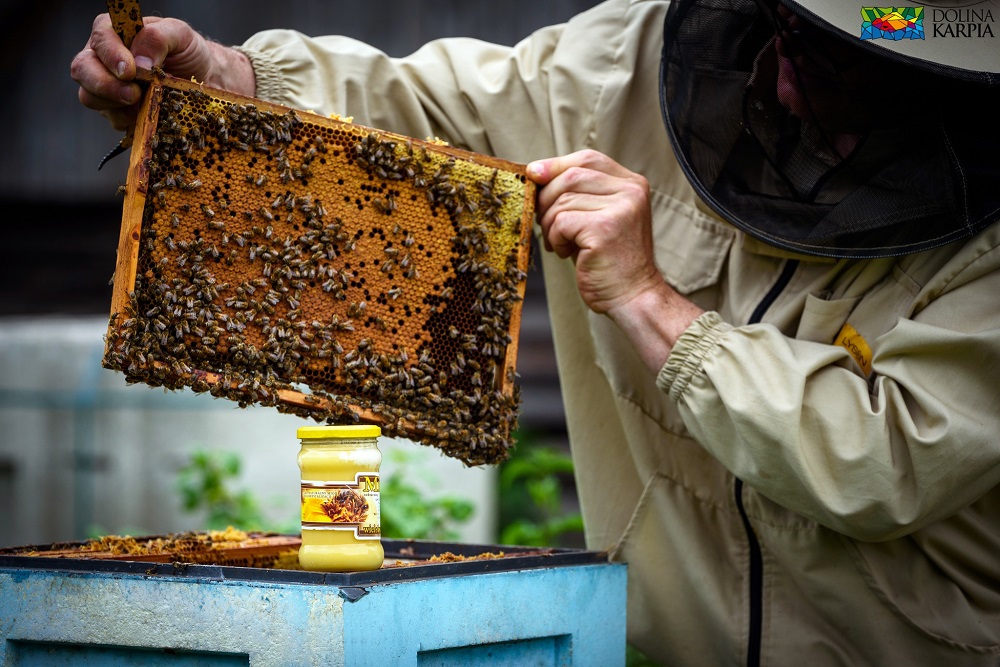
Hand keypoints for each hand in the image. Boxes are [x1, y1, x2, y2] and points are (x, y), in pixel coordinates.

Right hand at [70, 14, 253, 130]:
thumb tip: (140, 61)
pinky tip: (147, 114)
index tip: (131, 71)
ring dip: (115, 105)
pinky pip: (112, 119)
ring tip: (143, 103)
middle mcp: (103, 59)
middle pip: (82, 70)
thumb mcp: (180, 35)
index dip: (111, 55)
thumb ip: (157, 37)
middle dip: (105, 85)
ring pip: (90, 97)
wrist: (204, 79)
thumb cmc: (188, 52)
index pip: (100, 39)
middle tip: (133, 94)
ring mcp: (106, 86)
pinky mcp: (117, 111)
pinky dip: (129, 120)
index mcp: (115, 33)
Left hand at [528, 149, 662, 314]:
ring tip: (563, 243)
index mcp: (632, 184)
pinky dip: (556, 239)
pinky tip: (567, 252)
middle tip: (546, 223)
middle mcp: (631, 191)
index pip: (587, 159)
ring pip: (562, 200)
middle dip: (547, 199)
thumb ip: (578, 194)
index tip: (533, 174)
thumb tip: (535, 173)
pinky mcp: (605, 228)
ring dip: (551, 224)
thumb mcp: (598, 217)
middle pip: (570, 176)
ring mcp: (620, 208)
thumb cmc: (609, 260)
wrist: (632, 296)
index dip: (555, 165)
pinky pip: (561, 222)